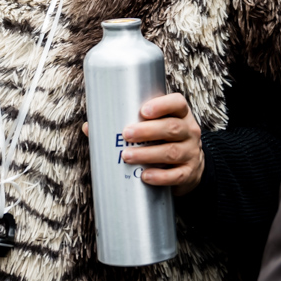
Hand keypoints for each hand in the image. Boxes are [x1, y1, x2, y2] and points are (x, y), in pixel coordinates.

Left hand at [82, 92, 204, 196]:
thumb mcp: (154, 128)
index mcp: (180, 115)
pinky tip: (145, 176)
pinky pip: (176, 176)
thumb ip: (126, 123)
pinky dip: (160, 176)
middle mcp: (189, 131)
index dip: (162, 105)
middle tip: (125, 134)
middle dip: (147, 131)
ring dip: (147, 154)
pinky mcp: (188, 173)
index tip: (142, 110)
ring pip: (171, 152)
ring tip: (127, 156)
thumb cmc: (163, 141)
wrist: (191, 167)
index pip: (177, 103)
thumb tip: (89, 127)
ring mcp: (191, 153)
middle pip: (172, 128)